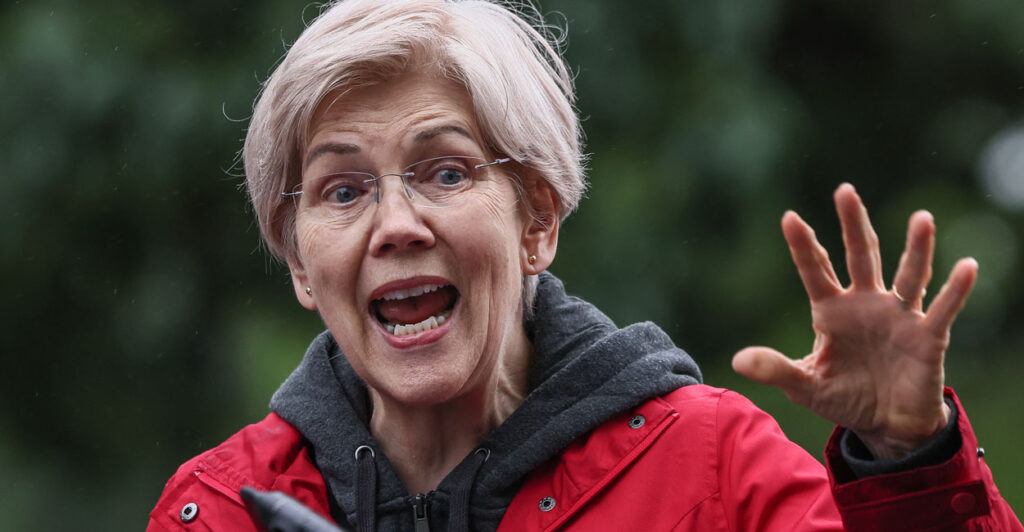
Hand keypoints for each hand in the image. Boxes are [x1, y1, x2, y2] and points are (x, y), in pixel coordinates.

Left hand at [732, 183, 977, 459]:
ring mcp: (899, 316)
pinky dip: (956, 289)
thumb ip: (775, 369)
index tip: (789, 217)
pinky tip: (967, 266)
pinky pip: (943, 309)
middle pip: (860, 256)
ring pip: (909, 274)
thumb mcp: (805, 386)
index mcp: (831, 310)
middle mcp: (866, 303)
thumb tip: (737, 361)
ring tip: (922, 218)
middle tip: (844, 190)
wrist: (885, 425)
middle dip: (853, 224)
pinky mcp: (928, 336)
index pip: (815, 270)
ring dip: (917, 247)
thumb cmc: (844, 397)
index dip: (804, 245)